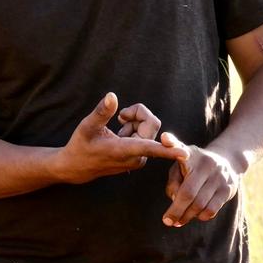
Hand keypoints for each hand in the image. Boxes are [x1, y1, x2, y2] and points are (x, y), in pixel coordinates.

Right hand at [53, 93, 177, 184]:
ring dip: (133, 121)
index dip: (169, 150)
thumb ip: (102, 112)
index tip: (185, 154)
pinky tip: (118, 134)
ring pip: (148, 127)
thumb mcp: (87, 126)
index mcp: (125, 151)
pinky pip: (145, 134)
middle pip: (152, 124)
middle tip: (120, 114)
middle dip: (138, 113)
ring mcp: (139, 157)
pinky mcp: (139, 156)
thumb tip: (112, 96)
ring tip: (116, 128)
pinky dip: (132, 128)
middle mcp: (137, 156)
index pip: (152, 148)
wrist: (77, 167)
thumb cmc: (80, 146)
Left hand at [160, 132, 239, 226]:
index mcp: (190, 154)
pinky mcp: (227, 189)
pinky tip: (196, 215)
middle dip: (176, 211)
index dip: (172, 153)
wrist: (227, 161)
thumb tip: (175, 200)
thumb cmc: (194, 167)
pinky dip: (201, 216)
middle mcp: (206, 163)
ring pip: (200, 204)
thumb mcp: (181, 167)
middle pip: (188, 192)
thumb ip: (174, 182)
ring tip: (179, 221)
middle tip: (167, 221)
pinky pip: (211, 210)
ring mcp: (218, 176)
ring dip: (187, 216)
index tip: (164, 145)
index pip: (179, 149)